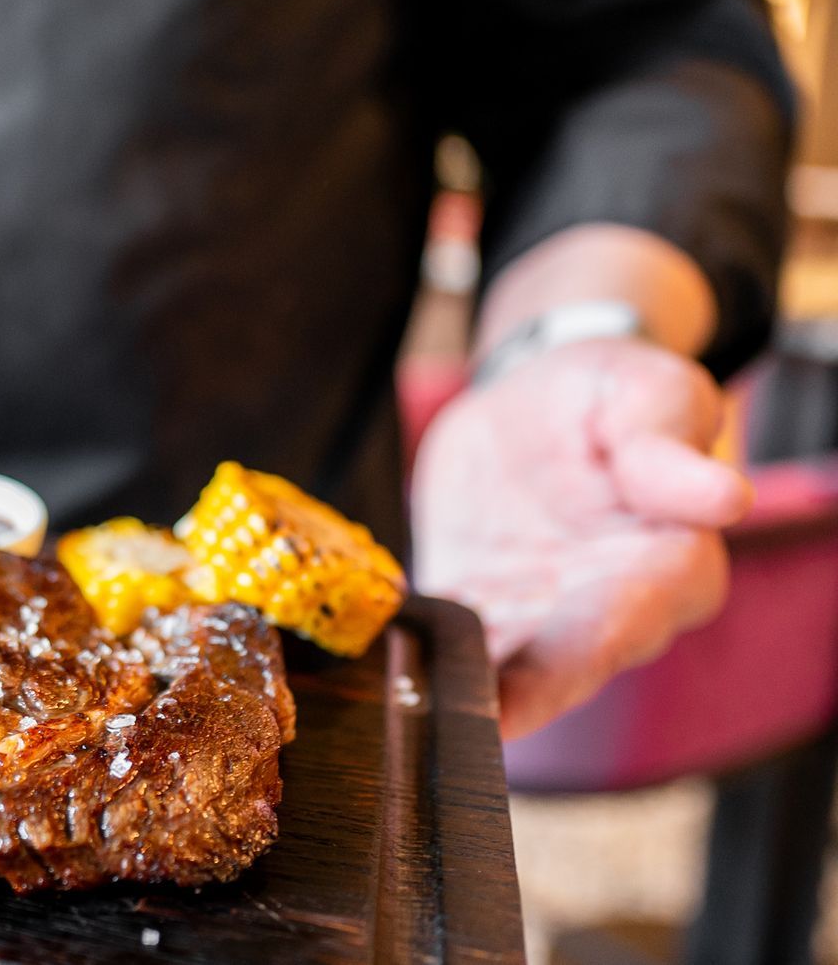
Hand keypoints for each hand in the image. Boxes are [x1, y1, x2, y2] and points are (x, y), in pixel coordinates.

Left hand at [411, 336, 748, 738]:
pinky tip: (383, 669)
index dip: (588, 652)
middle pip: (565, 669)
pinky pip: (449, 648)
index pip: (638, 617)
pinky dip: (419, 661)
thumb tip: (726, 495)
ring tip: (409, 702)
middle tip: (456, 716)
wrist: (539, 404)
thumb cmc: (609, 395)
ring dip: (459, 693)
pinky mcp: (477, 613)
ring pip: (504, 675)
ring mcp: (538, 622)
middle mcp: (609, 612)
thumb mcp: (647, 392)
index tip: (538, 687)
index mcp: (669, 563)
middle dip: (513, 696)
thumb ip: (668, 446)